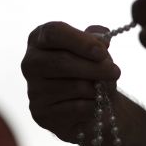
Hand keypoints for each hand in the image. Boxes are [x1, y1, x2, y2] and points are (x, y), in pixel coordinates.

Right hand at [21, 22, 120, 143]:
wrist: (90, 105)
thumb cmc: (90, 71)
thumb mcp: (96, 51)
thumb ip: (97, 41)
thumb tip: (102, 38)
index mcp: (39, 40)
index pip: (53, 32)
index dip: (80, 41)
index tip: (102, 51)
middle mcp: (30, 63)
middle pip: (62, 61)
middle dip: (95, 67)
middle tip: (115, 71)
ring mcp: (33, 90)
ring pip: (74, 86)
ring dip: (97, 89)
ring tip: (101, 89)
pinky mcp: (41, 113)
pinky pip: (77, 108)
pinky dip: (92, 106)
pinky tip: (91, 105)